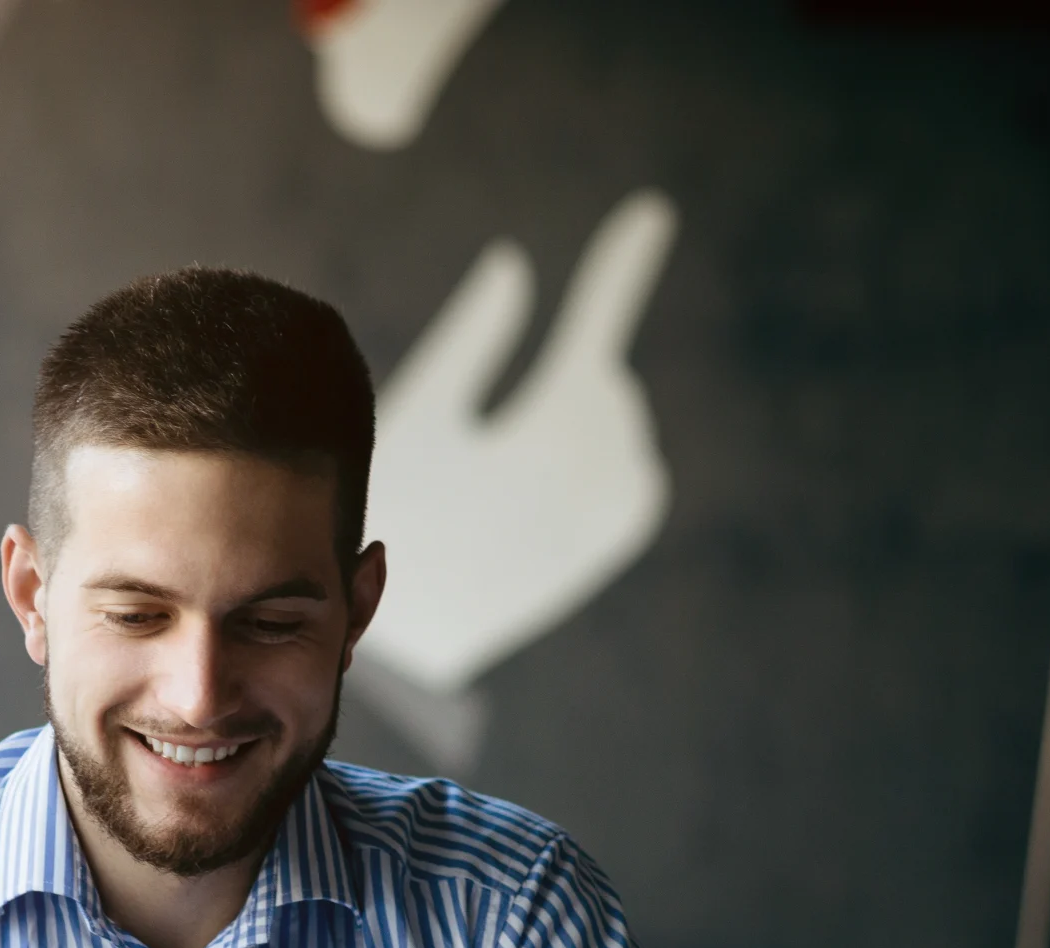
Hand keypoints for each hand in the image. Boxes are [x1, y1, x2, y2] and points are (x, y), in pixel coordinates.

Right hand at [356, 189, 677, 700]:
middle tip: (522, 408)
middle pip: (604, 391)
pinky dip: (615, 467)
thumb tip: (516, 264)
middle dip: (572, 381)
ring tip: (532, 445)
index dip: (621, 267)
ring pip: (624, 435)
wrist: (412, 635)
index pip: (591, 331)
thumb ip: (473, 338)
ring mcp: (600, 518)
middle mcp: (585, 482)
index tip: (653, 210)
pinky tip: (567, 477)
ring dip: (591, 421)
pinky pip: (635, 489)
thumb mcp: (418, 420)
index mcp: (535, 441)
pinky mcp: (604, 547)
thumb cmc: (396, 516)